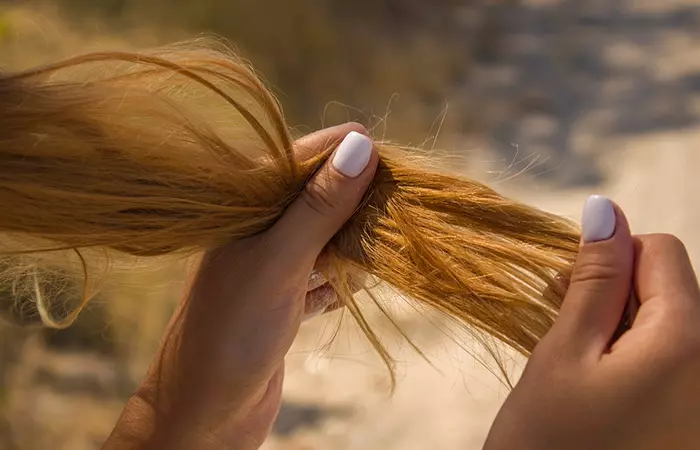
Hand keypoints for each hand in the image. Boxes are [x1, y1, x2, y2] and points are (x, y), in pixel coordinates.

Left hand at [104, 123, 377, 449]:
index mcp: (243, 207)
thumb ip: (319, 205)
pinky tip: (360, 285)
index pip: (301, 160)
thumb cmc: (231, 331)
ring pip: (325, 239)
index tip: (392, 158)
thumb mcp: (279, 260)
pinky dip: (343, 280)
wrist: (204, 413)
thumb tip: (361, 144)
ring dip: (355, 243)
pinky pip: (323, 277)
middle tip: (399, 206)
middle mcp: (256, 230)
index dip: (346, 154)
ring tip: (385, 246)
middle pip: (319, 198)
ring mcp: (270, 266)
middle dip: (357, 201)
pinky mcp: (282, 300)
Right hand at [484, 196, 699, 449]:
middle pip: (669, 288)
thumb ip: (593, 279)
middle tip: (562, 326)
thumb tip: (606, 210)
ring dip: (617, 326)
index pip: (661, 252)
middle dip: (613, 293)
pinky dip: (630, 357)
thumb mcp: (563, 353)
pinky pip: (670, 362)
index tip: (567, 290)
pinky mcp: (689, 418)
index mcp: (688, 343)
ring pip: (667, 324)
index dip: (610, 258)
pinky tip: (596, 384)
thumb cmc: (548, 442)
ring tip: (574, 360)